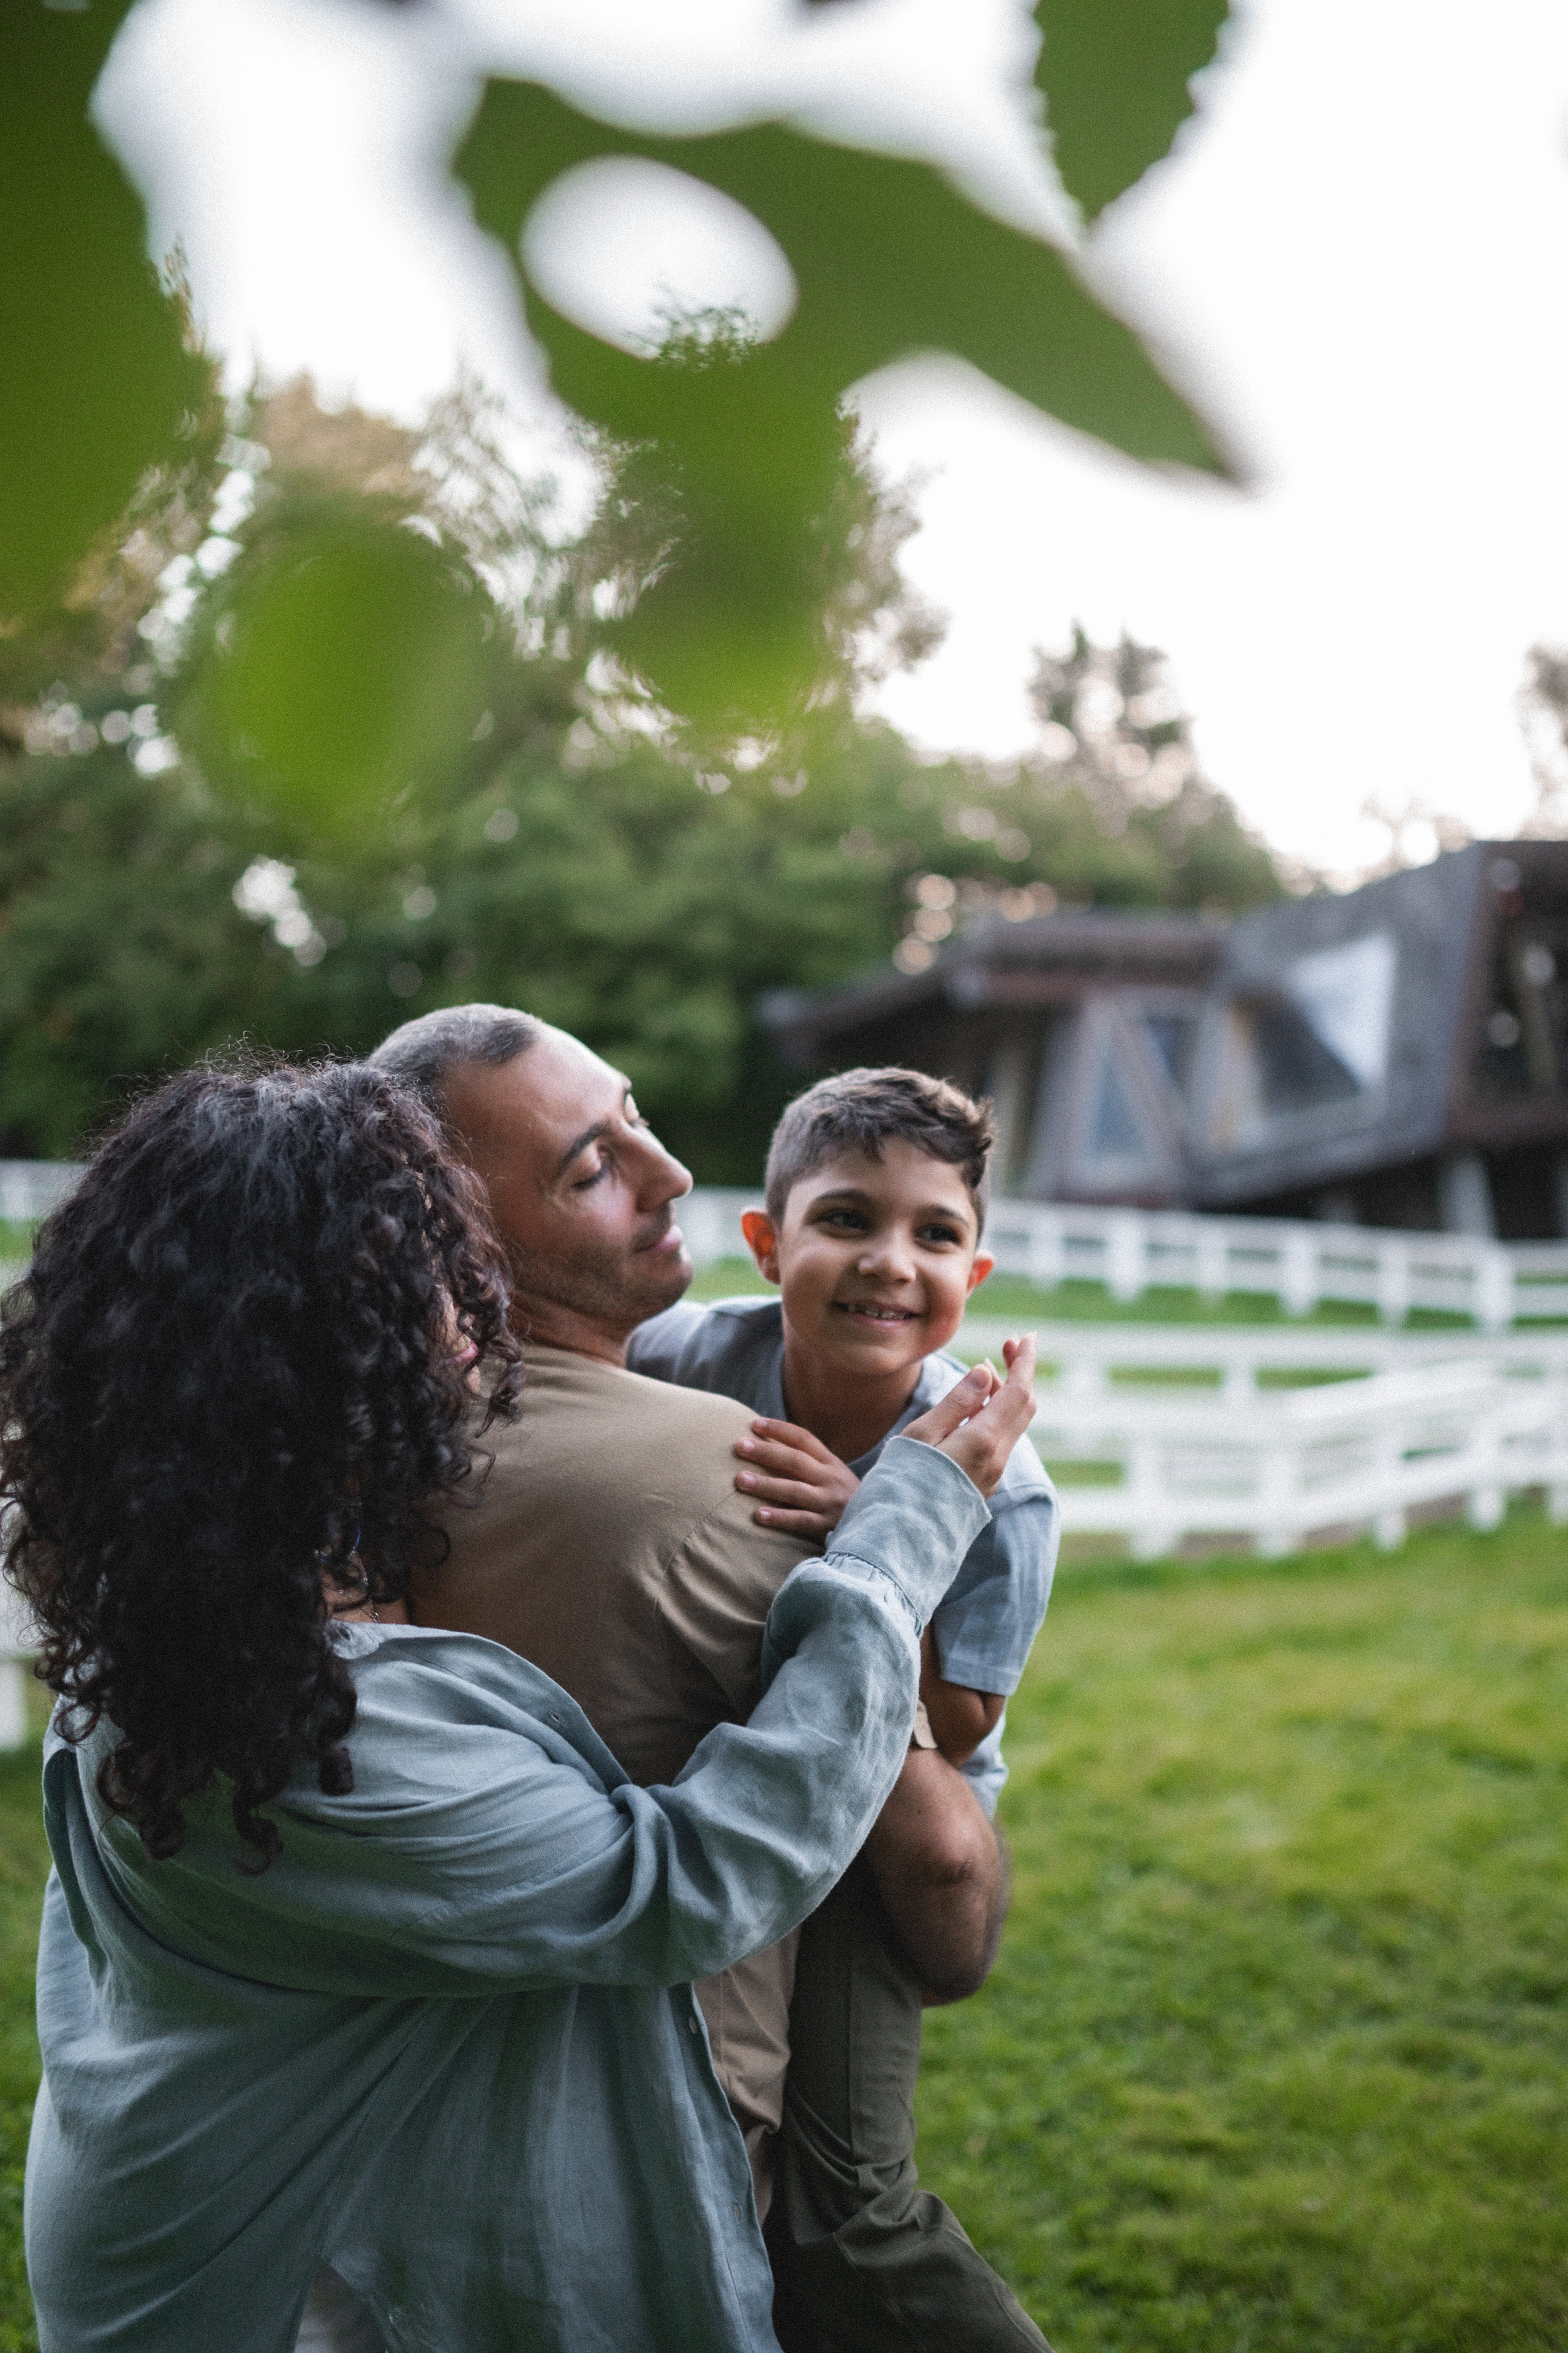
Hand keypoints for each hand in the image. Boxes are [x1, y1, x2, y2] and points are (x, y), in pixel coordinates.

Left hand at [734, 1418, 860, 1535]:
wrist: (879, 1530)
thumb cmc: (845, 1501)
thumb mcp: (833, 1477)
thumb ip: (808, 1464)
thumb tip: (768, 1446)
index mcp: (831, 1463)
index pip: (804, 1439)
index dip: (779, 1429)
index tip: (754, 1424)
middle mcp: (831, 1479)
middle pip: (795, 1460)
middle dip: (766, 1452)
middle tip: (739, 1446)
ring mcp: (830, 1503)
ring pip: (795, 1490)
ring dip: (766, 1484)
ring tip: (740, 1480)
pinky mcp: (828, 1527)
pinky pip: (801, 1520)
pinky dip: (780, 1517)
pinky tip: (759, 1515)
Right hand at [903, 1336, 1036, 1499]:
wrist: (898, 1546)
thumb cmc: (898, 1485)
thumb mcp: (920, 1435)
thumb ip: (956, 1403)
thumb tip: (985, 1372)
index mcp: (983, 1441)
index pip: (1018, 1391)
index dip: (1025, 1361)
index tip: (1027, 1337)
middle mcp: (996, 1460)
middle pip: (1024, 1407)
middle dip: (1020, 1373)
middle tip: (1008, 1345)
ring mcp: (991, 1477)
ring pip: (1013, 1426)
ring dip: (1007, 1394)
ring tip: (984, 1373)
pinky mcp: (982, 1487)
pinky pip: (1001, 1443)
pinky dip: (996, 1416)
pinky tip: (976, 1410)